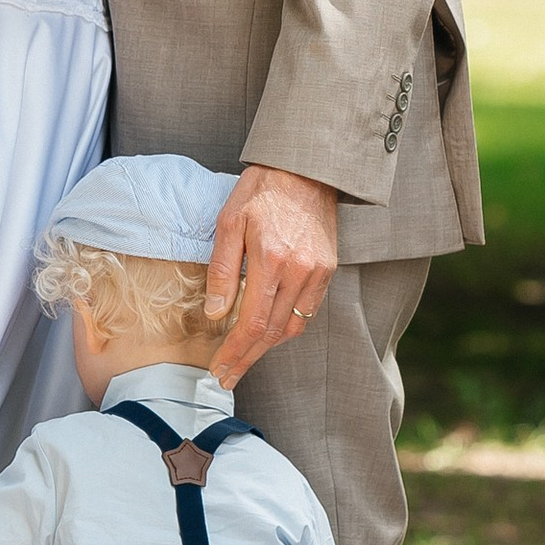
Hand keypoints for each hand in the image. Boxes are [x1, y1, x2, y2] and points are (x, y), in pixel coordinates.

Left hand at [204, 163, 339, 385]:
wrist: (306, 168)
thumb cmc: (262, 190)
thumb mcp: (229, 221)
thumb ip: (222, 269)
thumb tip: (216, 313)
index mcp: (271, 259)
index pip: (252, 322)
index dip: (235, 352)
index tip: (219, 369)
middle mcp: (299, 270)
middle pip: (273, 332)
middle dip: (247, 358)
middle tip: (227, 377)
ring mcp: (318, 271)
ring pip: (293, 326)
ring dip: (268, 347)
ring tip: (244, 357)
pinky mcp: (328, 268)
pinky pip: (307, 310)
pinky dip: (287, 326)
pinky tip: (269, 330)